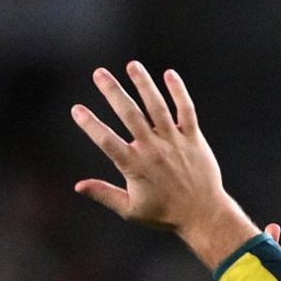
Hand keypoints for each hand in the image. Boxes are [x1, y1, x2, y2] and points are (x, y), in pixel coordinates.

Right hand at [70, 64, 256, 263]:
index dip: (90, 124)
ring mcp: (175, 142)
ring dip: (144, 84)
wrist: (203, 215)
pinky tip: (169, 74)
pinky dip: (178, 92)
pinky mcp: (193, 138)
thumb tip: (78, 186)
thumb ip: (104, 194)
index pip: (107, 141)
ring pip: (157, 107)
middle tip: (99, 73)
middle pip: (130, 115)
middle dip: (113, 92)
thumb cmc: (164, 214)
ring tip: (132, 65)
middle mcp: (154, 150)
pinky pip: (186, 110)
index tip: (76, 109)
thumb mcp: (130, 210)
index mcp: (135, 167)